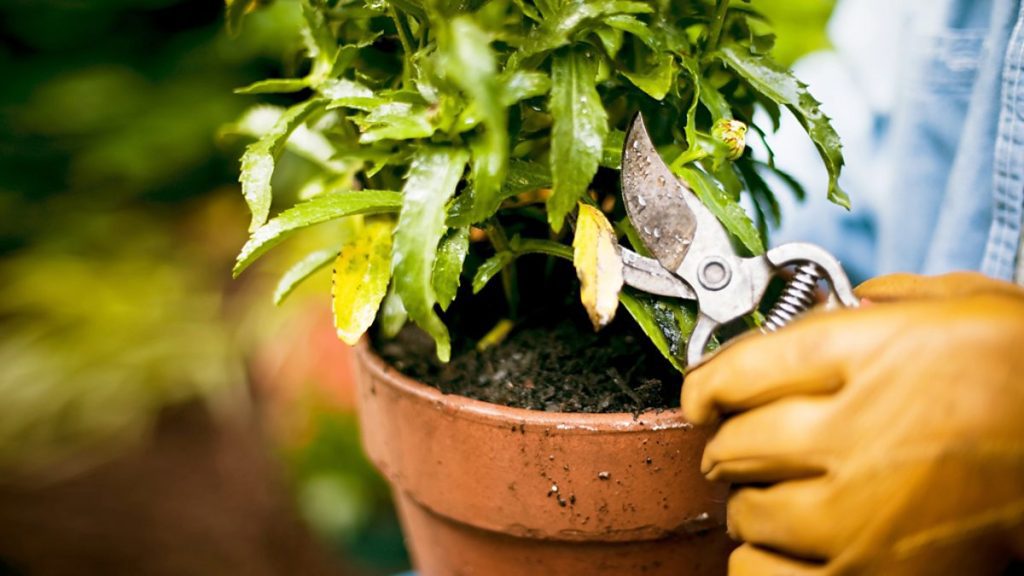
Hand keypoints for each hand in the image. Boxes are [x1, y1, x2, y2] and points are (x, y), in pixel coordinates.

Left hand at [682, 273, 1023, 574]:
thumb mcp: (972, 307)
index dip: (705, 384)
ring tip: (774, 494)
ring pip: (748, 513)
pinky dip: (760, 561)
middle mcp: (858, 434)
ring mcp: (863, 516)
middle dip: (729, 443)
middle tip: (741, 442)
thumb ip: (893, 301)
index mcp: (873, 356)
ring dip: (750, 503)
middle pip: (736, 442)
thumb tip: (851, 299)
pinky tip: (786, 544)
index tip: (700, 396)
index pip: (741, 369)